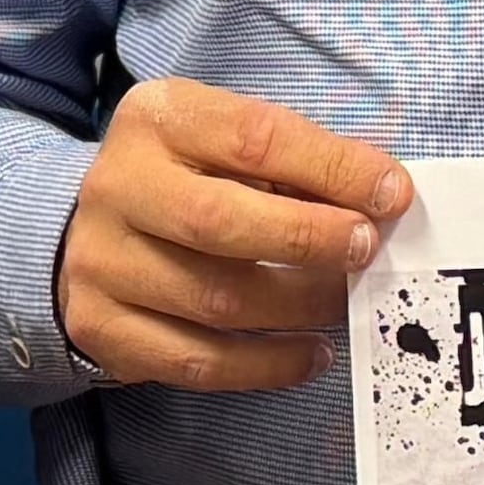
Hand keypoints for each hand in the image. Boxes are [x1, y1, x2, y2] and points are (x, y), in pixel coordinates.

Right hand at [52, 78, 408, 392]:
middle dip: (309, 239)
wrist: (91, 228)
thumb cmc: (186, 178)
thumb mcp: (225, 143)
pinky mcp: (100, 326)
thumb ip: (293, 164)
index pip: (254, 139)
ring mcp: (101, 261)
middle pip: (221, 221)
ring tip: (344, 302)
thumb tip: (382, 200)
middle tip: (366, 250)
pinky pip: (198, 360)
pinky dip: (267, 365)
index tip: (392, 194)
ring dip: (299, 307)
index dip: (333, 168)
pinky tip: (310, 353)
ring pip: (216, 301)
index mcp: (157, 120)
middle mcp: (117, 187)